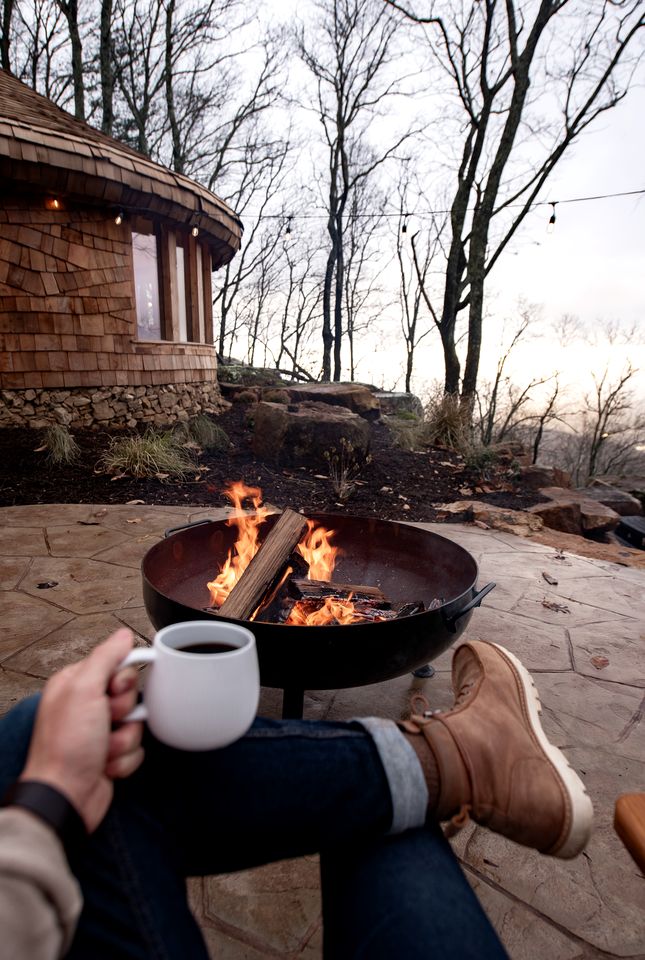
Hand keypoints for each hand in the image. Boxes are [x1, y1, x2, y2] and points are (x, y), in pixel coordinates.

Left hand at [19, 629, 144, 831]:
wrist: (66, 796)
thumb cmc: (66, 746)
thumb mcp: (84, 690)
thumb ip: (106, 658)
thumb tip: (123, 636)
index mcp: (75, 684)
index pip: (117, 664)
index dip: (124, 679)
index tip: (115, 690)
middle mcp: (86, 706)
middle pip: (131, 694)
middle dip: (125, 712)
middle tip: (107, 720)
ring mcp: (98, 731)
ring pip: (136, 723)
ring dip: (125, 739)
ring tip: (104, 749)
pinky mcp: (110, 754)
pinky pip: (137, 747)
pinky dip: (125, 758)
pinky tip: (106, 765)